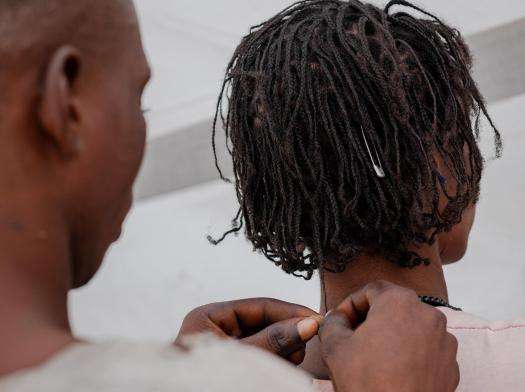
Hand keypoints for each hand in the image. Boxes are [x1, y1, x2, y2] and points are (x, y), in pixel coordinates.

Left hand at [176, 298, 321, 364]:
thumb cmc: (202, 380)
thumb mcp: (240, 356)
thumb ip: (272, 341)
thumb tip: (309, 324)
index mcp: (210, 316)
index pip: (260, 305)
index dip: (291, 311)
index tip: (317, 319)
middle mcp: (217, 327)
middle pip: (265, 321)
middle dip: (288, 333)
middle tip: (303, 349)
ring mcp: (225, 345)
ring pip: (267, 338)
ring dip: (284, 349)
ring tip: (291, 362)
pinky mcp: (232, 362)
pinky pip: (262, 354)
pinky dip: (276, 360)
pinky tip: (285, 366)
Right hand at [319, 281, 458, 391]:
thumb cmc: (370, 384)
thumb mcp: (335, 346)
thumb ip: (332, 322)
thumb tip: (336, 319)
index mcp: (399, 302)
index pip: (371, 289)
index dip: (350, 304)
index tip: (339, 320)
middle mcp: (428, 315)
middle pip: (393, 306)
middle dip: (370, 318)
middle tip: (352, 337)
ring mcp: (444, 341)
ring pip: (410, 327)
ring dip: (390, 335)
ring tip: (372, 357)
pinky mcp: (451, 364)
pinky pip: (426, 348)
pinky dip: (409, 353)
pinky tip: (392, 371)